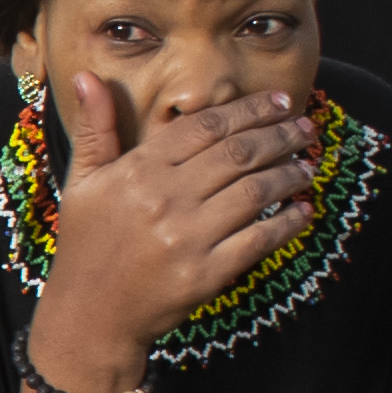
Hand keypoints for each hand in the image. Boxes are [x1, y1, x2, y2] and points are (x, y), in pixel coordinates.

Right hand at [25, 72, 318, 378]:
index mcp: (138, 171)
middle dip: (280, 135)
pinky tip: (303, 211)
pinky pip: (260, 239)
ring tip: (308, 165)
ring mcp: (187, 238)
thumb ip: (96, 128)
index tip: (279, 101)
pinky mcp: (206, 274)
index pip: (205, 127)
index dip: (248, 110)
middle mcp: (164, 199)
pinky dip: (288, 223)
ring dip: (290, 175)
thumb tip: (89, 76)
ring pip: (256, 192)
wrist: (89, 316)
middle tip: (305, 127)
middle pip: (238, 153)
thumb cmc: (87, 245)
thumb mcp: (83, 182)